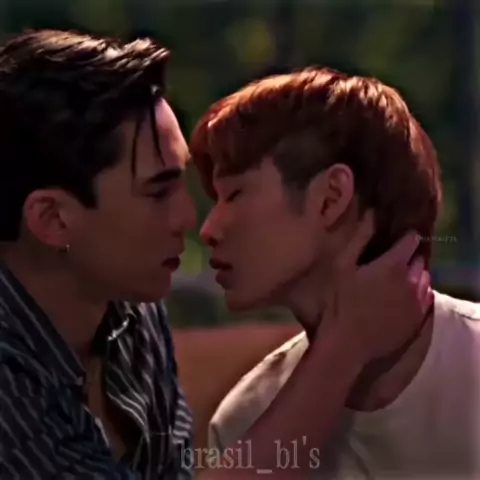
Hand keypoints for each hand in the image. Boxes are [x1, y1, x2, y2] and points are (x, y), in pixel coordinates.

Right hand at [317, 210, 432, 364]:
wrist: (346, 344)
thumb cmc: (339, 301)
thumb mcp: (342, 265)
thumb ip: (360, 238)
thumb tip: (373, 212)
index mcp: (393, 264)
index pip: (411, 240)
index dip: (403, 237)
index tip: (393, 240)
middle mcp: (412, 281)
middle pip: (418, 259)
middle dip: (407, 257)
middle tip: (389, 262)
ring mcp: (417, 302)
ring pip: (424, 279)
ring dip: (414, 275)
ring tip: (395, 281)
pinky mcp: (417, 320)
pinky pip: (426, 299)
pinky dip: (418, 294)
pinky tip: (401, 298)